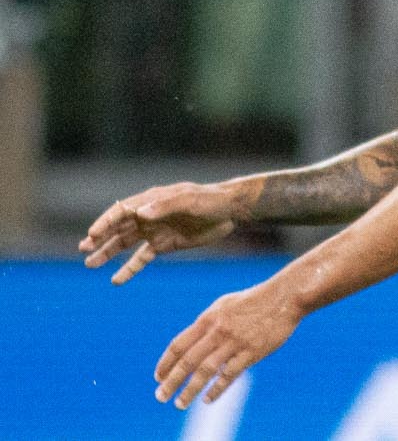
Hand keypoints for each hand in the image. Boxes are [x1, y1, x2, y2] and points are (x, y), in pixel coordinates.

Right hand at [81, 182, 241, 283]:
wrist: (230, 211)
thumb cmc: (210, 200)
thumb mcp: (189, 200)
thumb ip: (165, 205)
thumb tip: (140, 212)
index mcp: (151, 201)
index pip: (121, 211)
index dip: (106, 222)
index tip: (92, 235)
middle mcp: (148, 216)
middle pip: (118, 228)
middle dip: (100, 239)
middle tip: (83, 250)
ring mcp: (154, 231)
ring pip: (125, 244)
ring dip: (108, 254)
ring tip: (90, 264)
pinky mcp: (164, 244)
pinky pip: (142, 258)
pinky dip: (129, 269)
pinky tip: (116, 280)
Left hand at [155, 279, 302, 409]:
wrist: (286, 297)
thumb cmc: (255, 301)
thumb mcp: (225, 305)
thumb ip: (207, 324)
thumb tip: (189, 344)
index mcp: (209, 318)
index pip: (179, 344)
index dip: (166, 362)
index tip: (158, 377)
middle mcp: (219, 331)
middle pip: (188, 361)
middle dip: (171, 381)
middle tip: (160, 396)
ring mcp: (235, 342)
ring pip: (206, 371)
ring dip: (190, 390)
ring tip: (179, 404)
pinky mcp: (252, 352)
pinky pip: (229, 374)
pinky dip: (216, 389)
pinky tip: (207, 399)